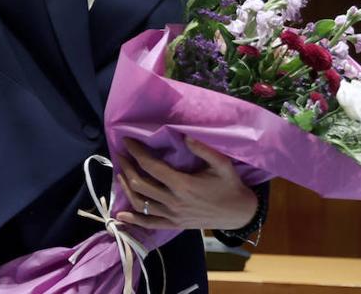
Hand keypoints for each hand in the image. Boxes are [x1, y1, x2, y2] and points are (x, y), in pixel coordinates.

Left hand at [114, 138, 257, 230]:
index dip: (136, 152)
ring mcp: (173, 216)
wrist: (240, 214)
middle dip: (126, 167)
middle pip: (140, 184)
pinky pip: (149, 224)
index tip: (127, 141)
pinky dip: (133, 220)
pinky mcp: (174, 225)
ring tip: (120, 174)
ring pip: (141, 203)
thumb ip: (203, 150)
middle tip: (121, 155)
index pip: (151, 166)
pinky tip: (120, 216)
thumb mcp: (222, 164)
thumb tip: (184, 136)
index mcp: (183, 185)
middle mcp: (174, 202)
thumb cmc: (230, 185)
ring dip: (126, 188)